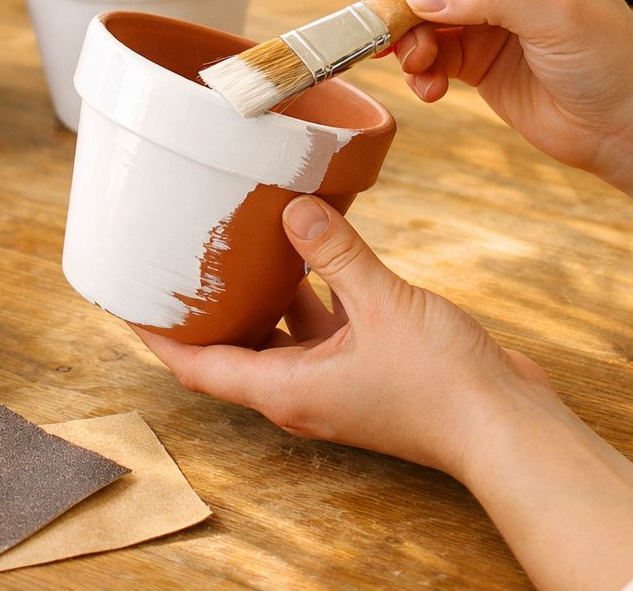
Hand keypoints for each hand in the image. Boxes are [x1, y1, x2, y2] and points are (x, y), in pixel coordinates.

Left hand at [133, 195, 562, 476]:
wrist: (506, 425)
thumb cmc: (442, 386)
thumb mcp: (382, 304)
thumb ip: (336, 253)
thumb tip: (293, 208)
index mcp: (287, 389)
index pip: (198, 366)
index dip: (157, 335)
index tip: (126, 298)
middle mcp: (303, 390)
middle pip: (232, 348)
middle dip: (205, 307)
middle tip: (180, 256)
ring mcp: (336, 381)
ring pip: (281, 333)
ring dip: (261, 293)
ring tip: (241, 239)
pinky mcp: (369, 367)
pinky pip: (324, 326)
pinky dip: (313, 291)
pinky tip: (317, 245)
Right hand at [373, 0, 632, 176]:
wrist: (627, 130)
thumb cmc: (611, 62)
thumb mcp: (558, 16)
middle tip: (389, 30)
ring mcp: (489, 16)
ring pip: (424, 12)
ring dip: (410, 38)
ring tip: (417, 67)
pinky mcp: (476, 58)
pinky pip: (430, 53)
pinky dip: (419, 69)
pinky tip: (430, 89)